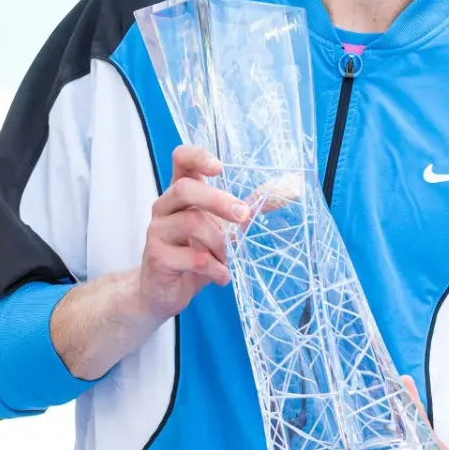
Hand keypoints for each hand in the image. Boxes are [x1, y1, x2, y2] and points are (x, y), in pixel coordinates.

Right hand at [136, 144, 248, 321]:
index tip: (219, 168)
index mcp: (180, 192)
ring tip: (227, 259)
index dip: (198, 157)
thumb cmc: (195, 253)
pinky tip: (220, 276)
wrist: (165, 292)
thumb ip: (250, 206)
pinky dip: (215, 269)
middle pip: (185, 189)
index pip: (181, 159)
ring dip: (219, 243)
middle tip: (243, 216)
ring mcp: (157, 231)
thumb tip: (290, 189)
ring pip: (191, 223)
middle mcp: (165, 206)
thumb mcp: (225, 227)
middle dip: (218, 201)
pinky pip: (192, 257)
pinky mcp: (157, 257)